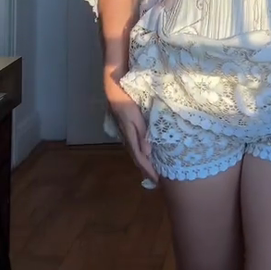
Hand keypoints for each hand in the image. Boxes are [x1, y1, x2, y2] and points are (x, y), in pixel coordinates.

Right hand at [104, 69, 158, 185]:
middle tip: (156, 181)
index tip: (157, 181)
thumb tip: (148, 153)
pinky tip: (145, 152)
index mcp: (130, 136)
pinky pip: (134, 144)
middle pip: (137, 158)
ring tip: (152, 170)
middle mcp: (127, 136)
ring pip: (136, 152)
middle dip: (146, 169)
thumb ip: (141, 133)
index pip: (140, 158)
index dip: (148, 170)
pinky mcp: (126, 127)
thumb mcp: (134, 116)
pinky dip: (140, 152)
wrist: (113, 88)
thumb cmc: (126, 100)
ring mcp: (125, 132)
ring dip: (144, 162)